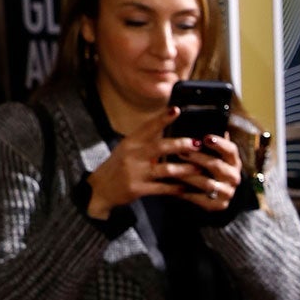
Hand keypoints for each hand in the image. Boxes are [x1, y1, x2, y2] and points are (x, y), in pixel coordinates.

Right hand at [84, 108, 204, 216]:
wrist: (99, 189)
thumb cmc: (119, 165)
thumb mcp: (128, 147)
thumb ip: (146, 138)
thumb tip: (169, 123)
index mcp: (131, 142)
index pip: (148, 127)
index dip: (162, 118)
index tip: (176, 110)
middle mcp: (132, 155)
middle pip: (160, 147)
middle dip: (180, 145)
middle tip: (197, 144)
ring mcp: (134, 173)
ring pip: (165, 169)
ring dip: (185, 169)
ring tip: (200, 167)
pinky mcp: (137, 189)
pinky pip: (162, 188)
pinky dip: (176, 188)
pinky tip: (187, 187)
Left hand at [172, 129, 245, 211]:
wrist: (214, 196)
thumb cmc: (209, 171)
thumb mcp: (214, 156)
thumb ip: (211, 143)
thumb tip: (207, 119)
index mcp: (234, 162)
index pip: (231, 150)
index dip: (219, 143)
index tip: (205, 137)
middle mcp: (234, 176)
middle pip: (216, 165)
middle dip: (197, 158)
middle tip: (180, 152)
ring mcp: (227, 192)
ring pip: (206, 183)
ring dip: (188, 175)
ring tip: (172, 170)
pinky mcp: (218, 205)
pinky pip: (200, 198)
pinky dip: (186, 192)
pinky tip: (172, 187)